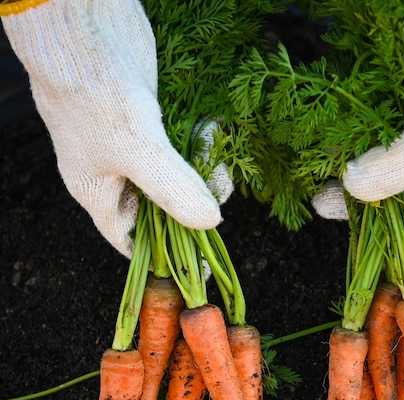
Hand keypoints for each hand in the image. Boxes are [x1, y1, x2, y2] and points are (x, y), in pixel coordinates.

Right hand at [1, 0, 232, 256]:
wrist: (80, 17)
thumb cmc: (93, 90)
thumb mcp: (137, 149)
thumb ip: (172, 189)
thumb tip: (209, 223)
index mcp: (100, 192)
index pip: (130, 241)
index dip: (161, 258)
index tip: (195, 266)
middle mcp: (117, 173)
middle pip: (163, 209)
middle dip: (193, 206)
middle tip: (217, 198)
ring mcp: (135, 145)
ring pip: (178, 175)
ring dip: (203, 172)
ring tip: (219, 162)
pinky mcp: (152, 118)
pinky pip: (184, 143)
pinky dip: (201, 141)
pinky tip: (214, 131)